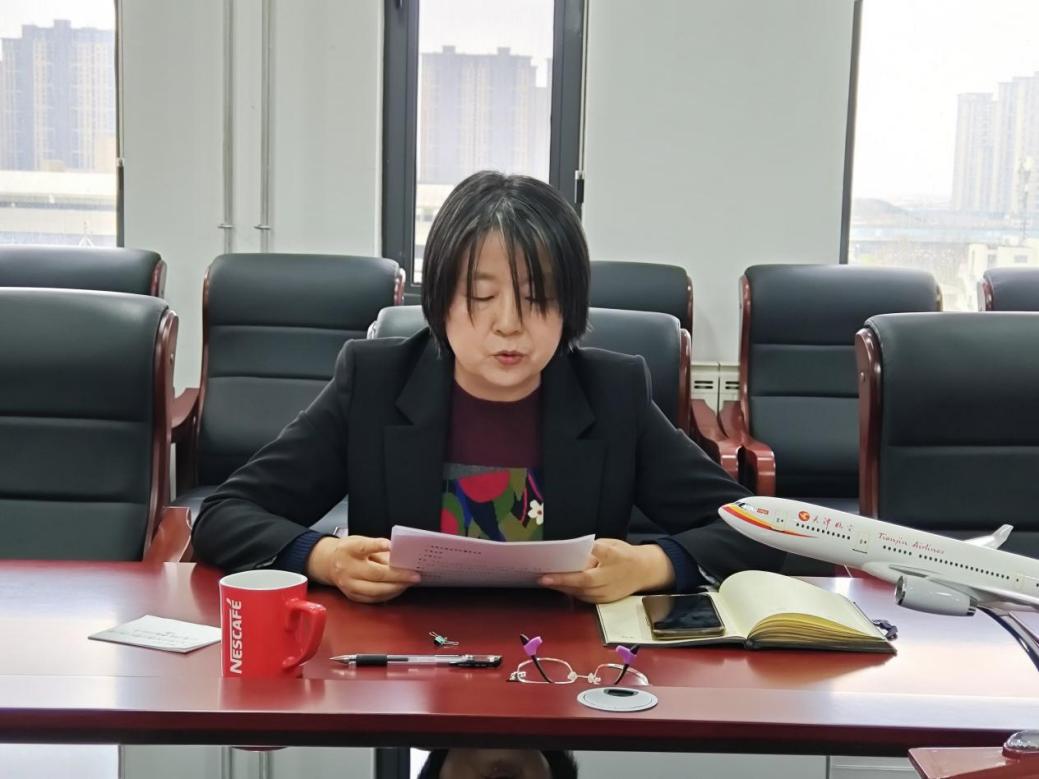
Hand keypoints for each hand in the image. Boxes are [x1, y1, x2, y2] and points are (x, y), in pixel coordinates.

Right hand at [306, 535, 419, 603]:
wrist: (328, 563)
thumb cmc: (350, 550)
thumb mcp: (360, 541)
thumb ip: (377, 547)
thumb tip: (399, 557)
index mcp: (349, 550)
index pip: (363, 547)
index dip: (377, 546)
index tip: (390, 545)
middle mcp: (347, 568)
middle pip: (375, 574)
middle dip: (398, 576)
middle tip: (415, 575)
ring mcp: (349, 585)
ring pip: (376, 590)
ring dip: (396, 588)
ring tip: (409, 583)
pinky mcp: (352, 596)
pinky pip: (373, 599)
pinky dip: (388, 594)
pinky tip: (398, 588)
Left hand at [538, 539, 674, 603]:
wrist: (645, 571)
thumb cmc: (624, 555)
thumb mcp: (610, 545)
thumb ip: (592, 550)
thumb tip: (572, 554)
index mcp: (609, 566)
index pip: (583, 573)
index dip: (564, 575)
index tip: (547, 573)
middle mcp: (607, 584)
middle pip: (579, 586)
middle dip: (559, 582)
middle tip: (540, 577)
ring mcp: (606, 595)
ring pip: (579, 594)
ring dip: (562, 588)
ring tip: (545, 581)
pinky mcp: (604, 602)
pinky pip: (584, 598)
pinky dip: (571, 592)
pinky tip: (560, 586)